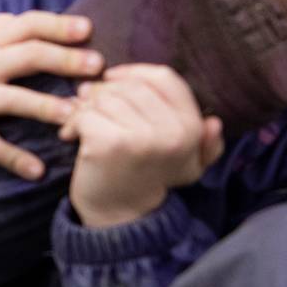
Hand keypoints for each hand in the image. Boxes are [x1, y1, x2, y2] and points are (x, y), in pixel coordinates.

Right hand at [0, 11, 102, 178]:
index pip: (26, 25)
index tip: (88, 29)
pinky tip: (37, 171)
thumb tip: (37, 23)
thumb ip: (0, 27)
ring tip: (75, 114)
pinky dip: (12, 159)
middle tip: (97, 67)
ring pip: (10, 100)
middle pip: (26, 57)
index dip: (57, 26)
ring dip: (44, 107)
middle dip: (63, 60)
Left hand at [62, 63, 223, 228]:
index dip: (135, 72)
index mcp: (192, 128)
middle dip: (104, 91)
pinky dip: (72, 123)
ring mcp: (141, 138)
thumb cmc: (148, 178)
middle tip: (91, 104)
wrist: (119, 214)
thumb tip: (214, 122)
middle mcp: (172, 132)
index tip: (113, 80)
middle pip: (130, 86)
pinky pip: (85, 114)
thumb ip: (206, 145)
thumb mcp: (186, 165)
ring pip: (104, 97)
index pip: (165, 77)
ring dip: (85, 107)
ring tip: (83, 123)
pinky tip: (72, 136)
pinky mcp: (109, 143)